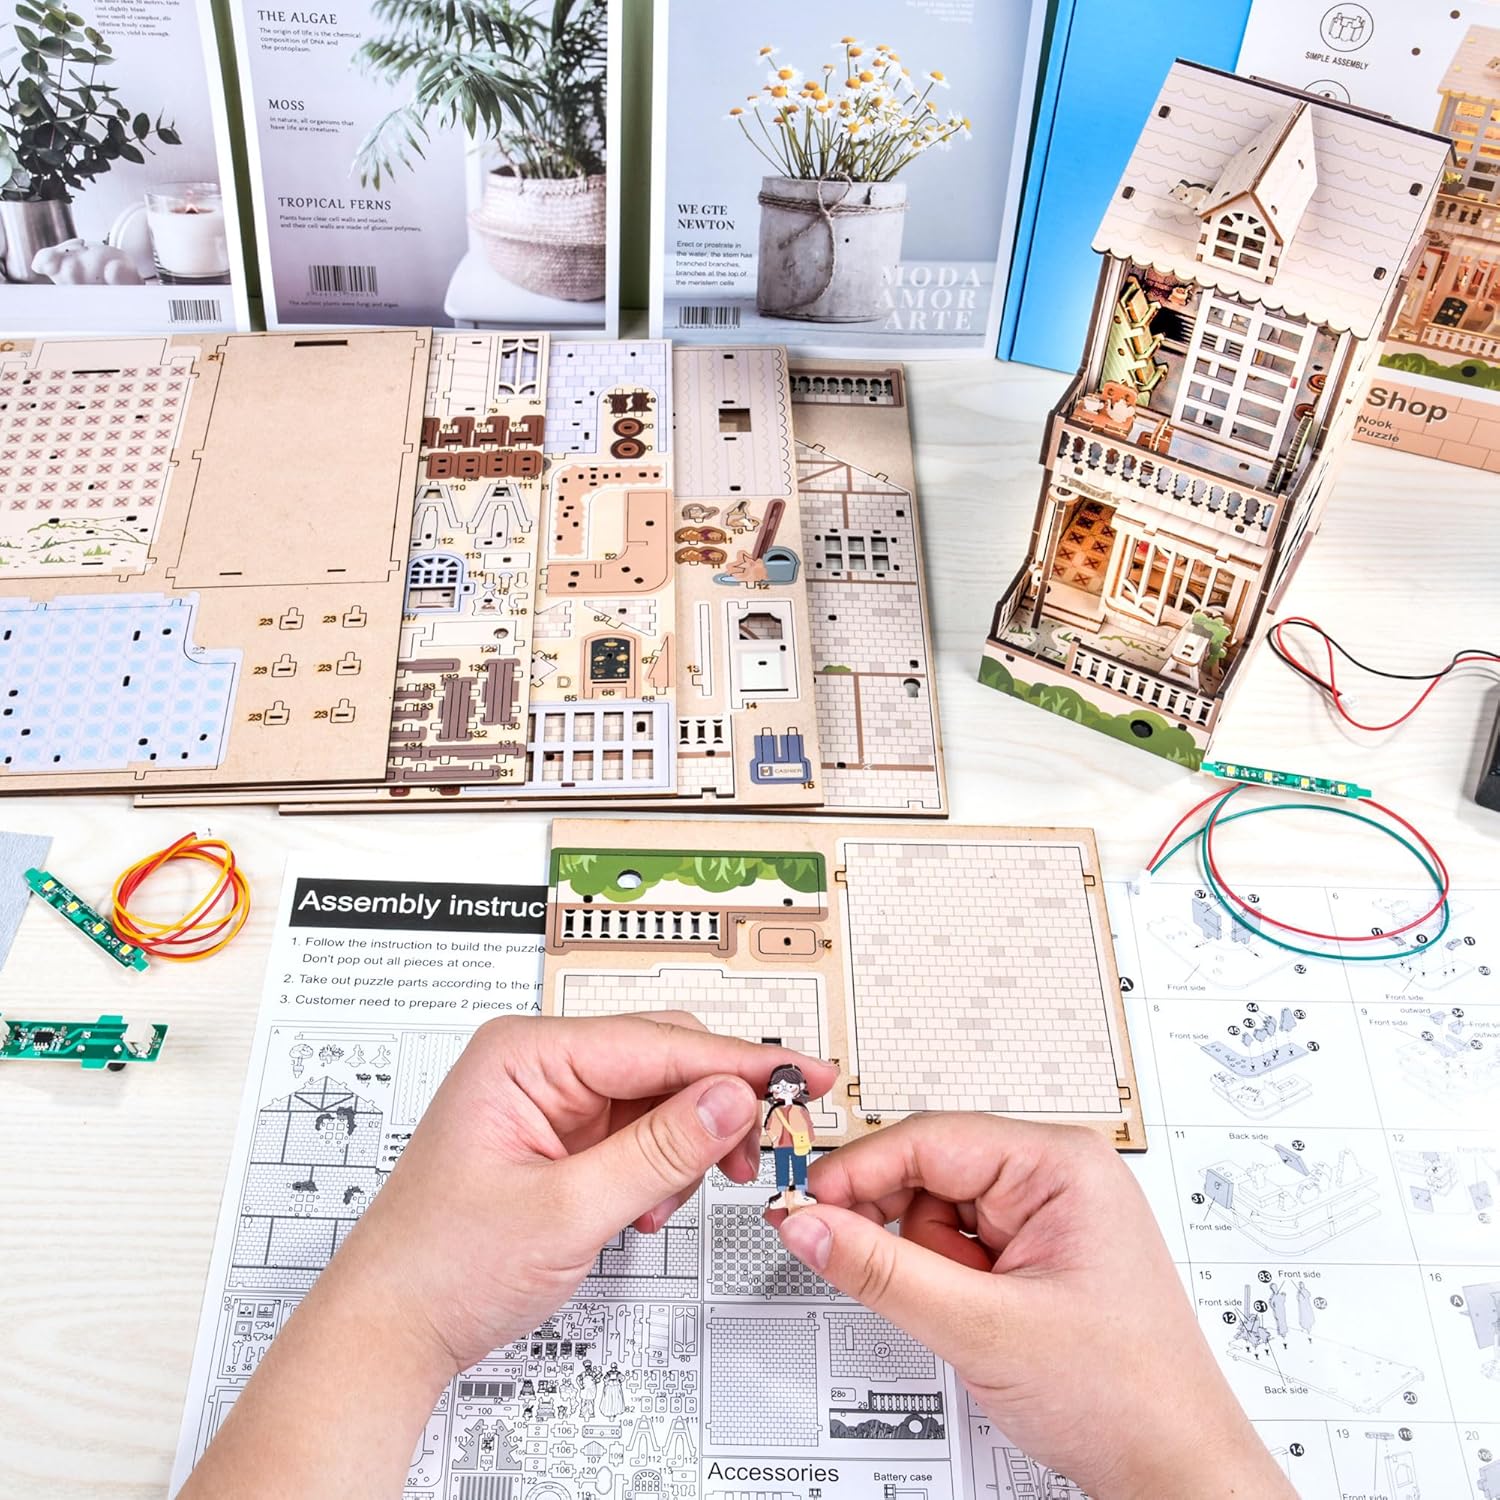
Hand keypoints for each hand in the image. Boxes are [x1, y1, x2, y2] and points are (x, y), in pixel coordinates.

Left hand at [337, 1011, 834, 1371]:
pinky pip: (638, 1133)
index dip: (737, 1061)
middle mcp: (538, 1066)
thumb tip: (729, 1097)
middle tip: (758, 1148)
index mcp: (525, 1055)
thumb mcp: (565, 1211)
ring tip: (674, 1198)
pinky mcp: (561, 1138)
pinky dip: (661, 1168)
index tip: (798, 1074)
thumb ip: (657, 1151)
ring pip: (659, 1097)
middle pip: (663, 1059)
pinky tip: (649, 1205)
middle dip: (714, 1107)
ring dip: (686, 1145)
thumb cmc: (440, 1266)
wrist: (392, 1331)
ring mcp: (551, 1102)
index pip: (656, 1042)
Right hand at [775, 1116, 1294, 1499]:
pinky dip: (947, 1287)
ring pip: (935, 1216)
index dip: (860, 1172)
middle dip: (904, 1234)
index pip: (930, 1138)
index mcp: (1061, 1164)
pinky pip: (958, 1251)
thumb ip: (882, 1272)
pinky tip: (979, 1323)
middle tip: (881, 1277)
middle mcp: (1056, 1178)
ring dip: (930, 1269)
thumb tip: (810, 1223)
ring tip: (974, 1320)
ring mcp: (1047, 1219)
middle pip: (928, 1173)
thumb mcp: (982, 1328)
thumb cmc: (1126, 1396)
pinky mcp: (1035, 1256)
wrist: (1175, 1472)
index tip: (803, 1202)